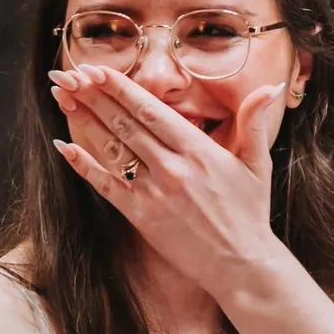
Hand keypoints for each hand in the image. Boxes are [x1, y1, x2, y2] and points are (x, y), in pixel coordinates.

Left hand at [49, 65, 291, 299]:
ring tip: (62, 98)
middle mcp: (173, 167)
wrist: (241, 264)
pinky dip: (83, 165)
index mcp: (199, 150)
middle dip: (93, 95)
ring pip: (111, 148)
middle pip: (124, 123)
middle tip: (68, 74)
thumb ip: (254, 122)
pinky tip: (64, 147)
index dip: (121, 87)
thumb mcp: (257, 163)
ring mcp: (154, 193)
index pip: (151, 110)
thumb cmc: (250, 213)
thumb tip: (271, 87)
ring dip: (84, 121)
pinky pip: (105, 186)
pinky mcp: (141, 217)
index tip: (98, 69)